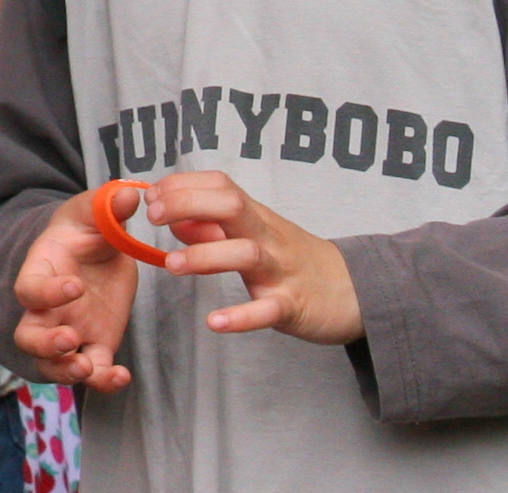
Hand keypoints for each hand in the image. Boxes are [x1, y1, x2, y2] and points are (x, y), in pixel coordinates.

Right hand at [13, 190, 139, 391]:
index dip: (47, 293)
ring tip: (88, 366)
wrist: (101, 248)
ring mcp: (71, 330)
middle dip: (45, 345)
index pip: (29, 290)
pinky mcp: (96, 345)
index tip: (76, 286)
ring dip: (65, 370)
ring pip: (51, 364)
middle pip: (27, 337)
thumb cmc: (87, 227)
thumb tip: (127, 194)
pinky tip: (122, 376)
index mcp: (41, 272)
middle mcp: (48, 308)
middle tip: (71, 340)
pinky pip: (93, 372)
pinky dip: (103, 381)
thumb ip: (107, 205)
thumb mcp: (94, 211)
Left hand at [145, 168, 362, 345]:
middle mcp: (267, 237)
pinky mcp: (294, 305)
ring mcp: (282, 271)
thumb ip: (214, 225)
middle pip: (231, 206)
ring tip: (174, 265)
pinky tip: (215, 322)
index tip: (150, 195)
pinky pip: (267, 310)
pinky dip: (241, 316)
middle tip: (154, 217)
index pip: (219, 185)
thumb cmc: (294, 258)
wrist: (356, 290)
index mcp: (256, 217)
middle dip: (188, 204)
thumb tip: (175, 218)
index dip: (182, 185)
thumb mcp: (256, 234)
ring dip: (206, 256)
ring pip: (246, 254)